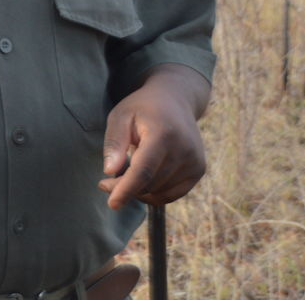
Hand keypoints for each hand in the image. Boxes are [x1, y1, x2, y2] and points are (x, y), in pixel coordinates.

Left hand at [97, 64, 209, 207]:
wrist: (175, 100)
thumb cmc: (142, 108)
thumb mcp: (121, 117)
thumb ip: (114, 143)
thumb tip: (109, 172)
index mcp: (163, 135)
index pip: (144, 171)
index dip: (126, 189)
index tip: (112, 204)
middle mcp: (184, 150)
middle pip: (150, 183)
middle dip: (125, 188)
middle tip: (106, 183)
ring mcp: (195, 162)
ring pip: (160, 192)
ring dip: (139, 191)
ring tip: (124, 174)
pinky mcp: (198, 170)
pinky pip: (173, 193)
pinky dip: (154, 193)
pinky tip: (141, 182)